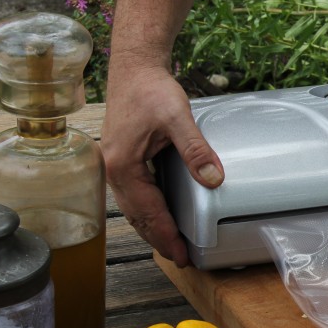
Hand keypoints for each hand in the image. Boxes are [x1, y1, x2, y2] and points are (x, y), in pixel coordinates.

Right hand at [101, 64, 223, 266]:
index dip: (167, 236)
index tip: (182, 255)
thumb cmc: (151, 90)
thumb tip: (214, 180)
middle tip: (181, 259)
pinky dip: (147, 211)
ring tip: (172, 245)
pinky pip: (134, 194)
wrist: (134, 68)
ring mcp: (115, 165)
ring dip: (151, 227)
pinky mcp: (122, 159)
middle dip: (158, 239)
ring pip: (133, 208)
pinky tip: (161, 216)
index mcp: (124, 165)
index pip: (149, 212)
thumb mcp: (178, 118)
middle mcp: (113, 170)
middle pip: (137, 216)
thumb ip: (196, 150)